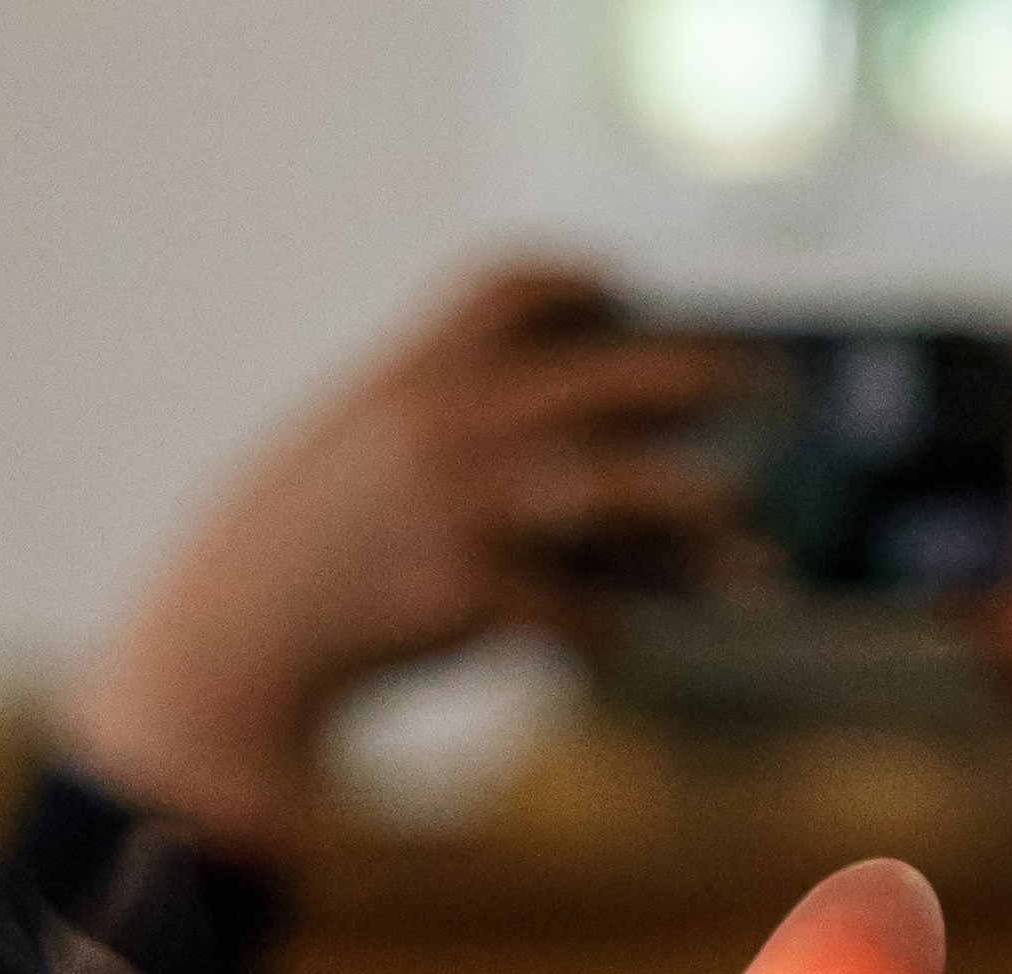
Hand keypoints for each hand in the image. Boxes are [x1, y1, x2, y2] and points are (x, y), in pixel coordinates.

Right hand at [64, 264, 740, 852]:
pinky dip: (604, 634)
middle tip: (770, 386)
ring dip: (695, 516)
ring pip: (621, 491)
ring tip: (749, 539)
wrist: (241, 636)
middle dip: (701, 377)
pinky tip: (608, 650)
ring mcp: (469, 504)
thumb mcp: (366, 455)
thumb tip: (586, 460)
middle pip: (610, 374)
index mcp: (417, 371)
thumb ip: (461, 432)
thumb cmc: (314, 554)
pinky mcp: (474, 590)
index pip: (519, 286)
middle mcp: (453, 420)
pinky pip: (577, 610)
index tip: (632, 298)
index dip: (587, 285)